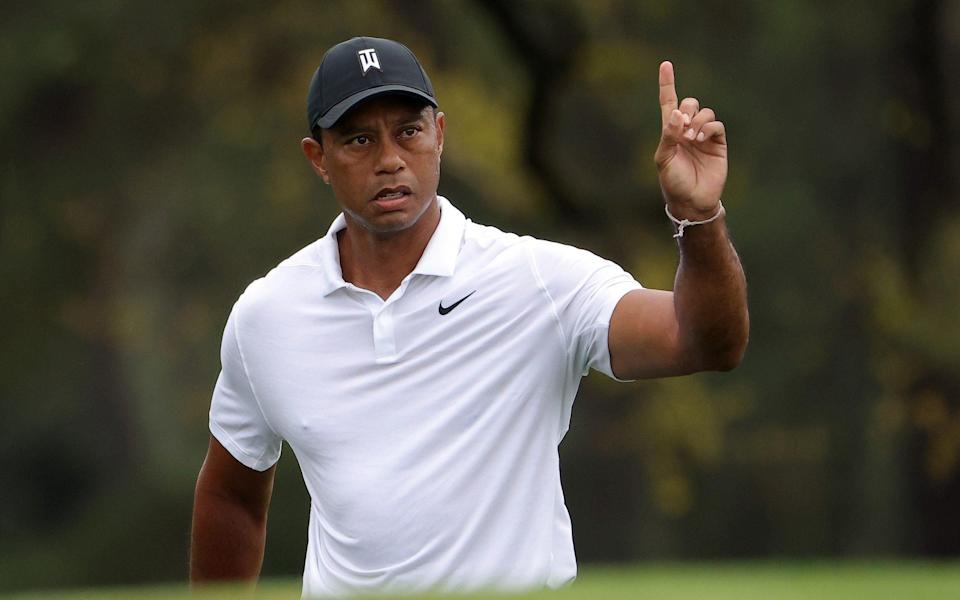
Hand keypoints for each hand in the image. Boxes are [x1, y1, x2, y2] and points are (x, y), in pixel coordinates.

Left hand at [654, 61, 726, 217]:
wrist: (693, 200)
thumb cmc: (673, 181)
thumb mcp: (664, 159)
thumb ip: (668, 136)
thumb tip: (677, 114)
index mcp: (670, 132)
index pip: (668, 102)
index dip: (667, 83)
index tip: (666, 64)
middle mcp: (687, 130)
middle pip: (690, 103)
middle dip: (687, 108)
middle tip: (682, 125)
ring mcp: (703, 136)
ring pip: (705, 112)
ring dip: (698, 120)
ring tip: (692, 138)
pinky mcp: (718, 143)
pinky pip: (716, 125)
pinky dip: (708, 127)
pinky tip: (701, 139)